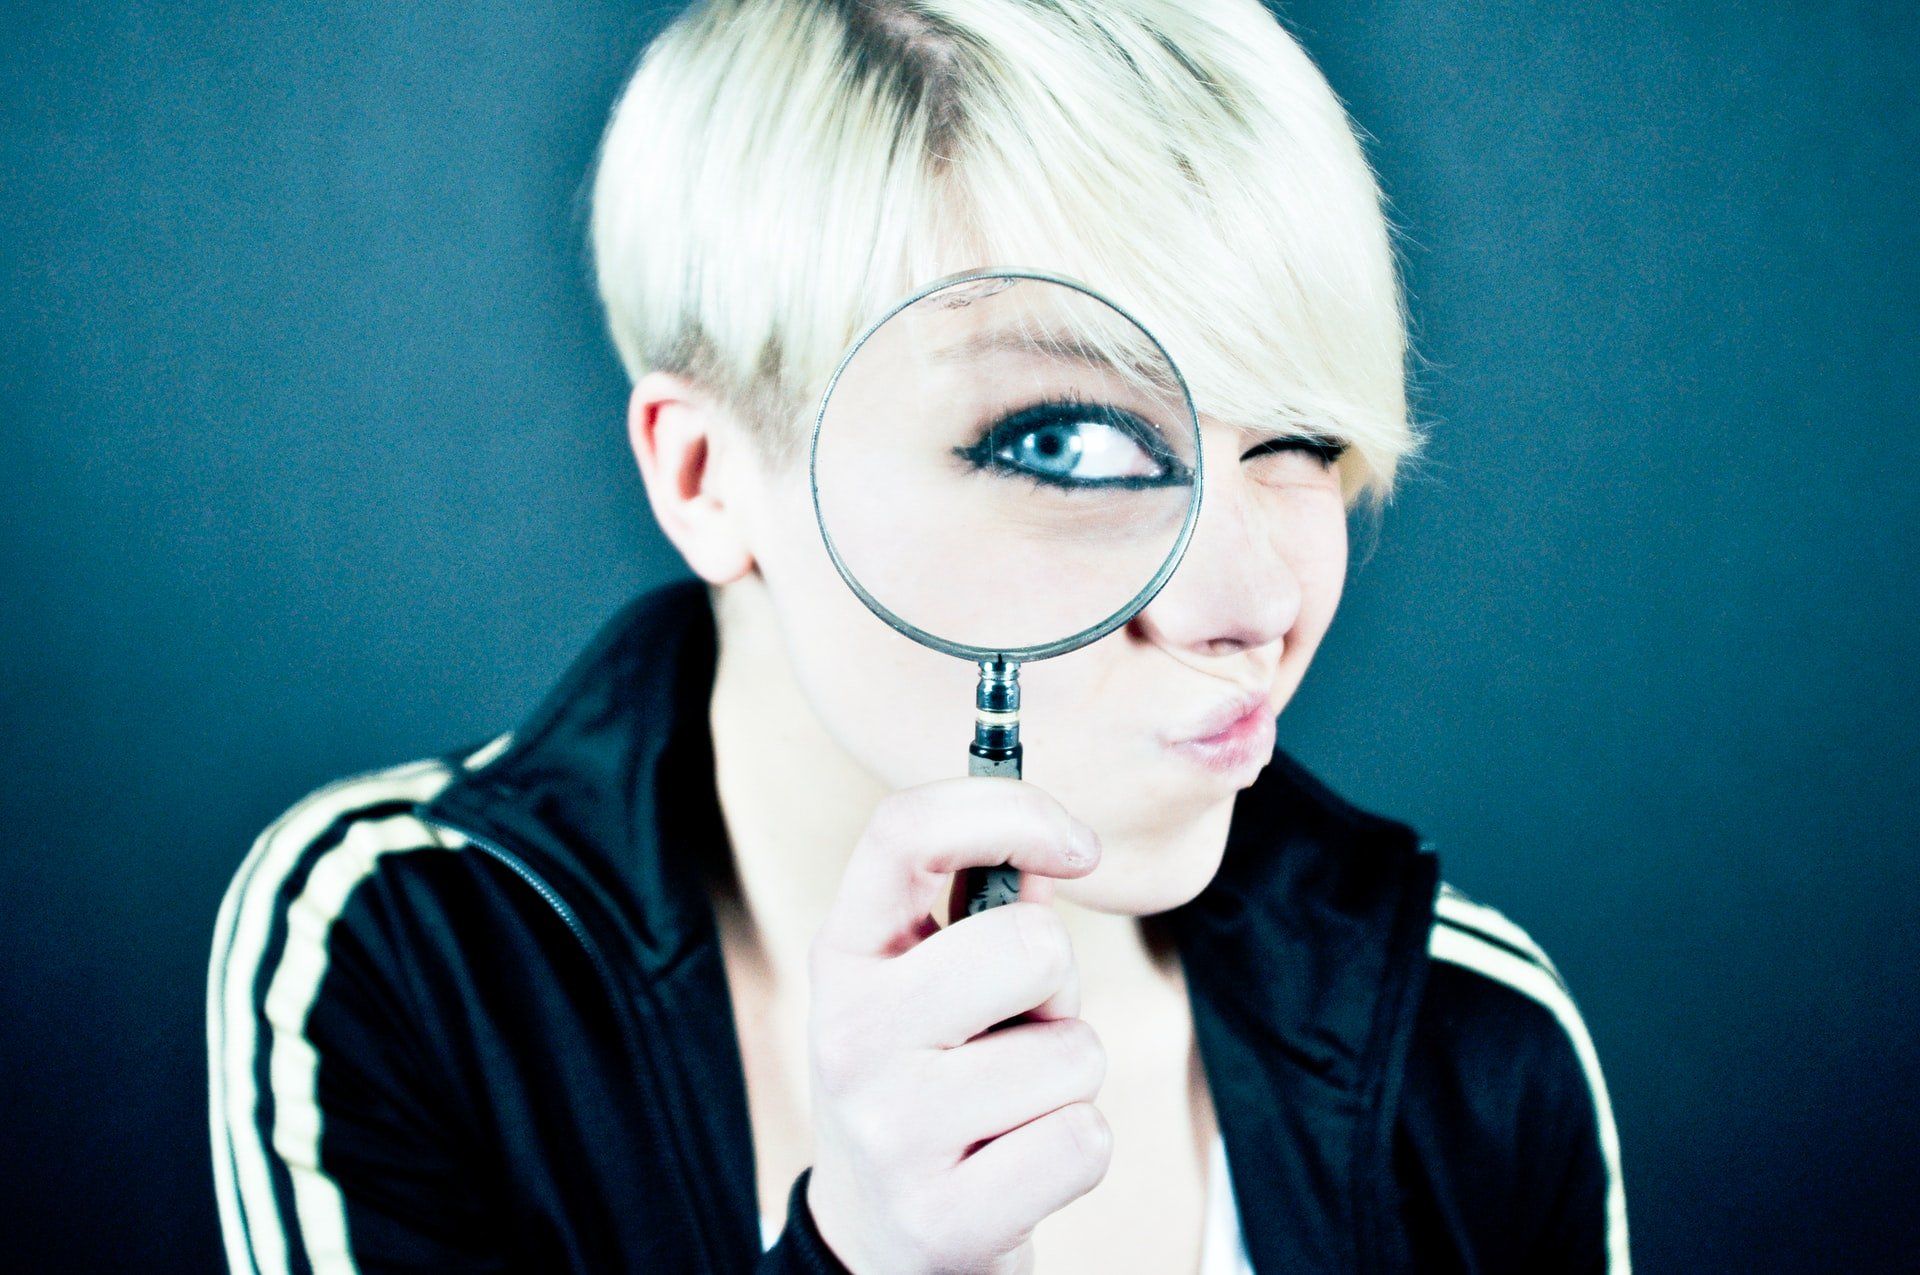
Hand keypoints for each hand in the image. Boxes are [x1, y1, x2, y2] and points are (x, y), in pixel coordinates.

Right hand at [802, 776, 1111, 1273]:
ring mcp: (889, 1130)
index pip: (903, 830)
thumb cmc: (924, 1085)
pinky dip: (1075, 1151)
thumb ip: (984, 910)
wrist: (876, 1242)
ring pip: (1075, 1054)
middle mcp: (849, 1034)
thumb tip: (1050, 841)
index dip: (1010, 810)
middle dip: (1061, 986)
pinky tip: (1015, 1165)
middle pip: (1032, 944)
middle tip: (1021, 1028)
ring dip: (1069, 1080)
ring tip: (1009, 1107)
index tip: (1075, 846)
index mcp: (845, 955)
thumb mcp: (925, 988)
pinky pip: (1084, 1142)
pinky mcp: (941, 1217)